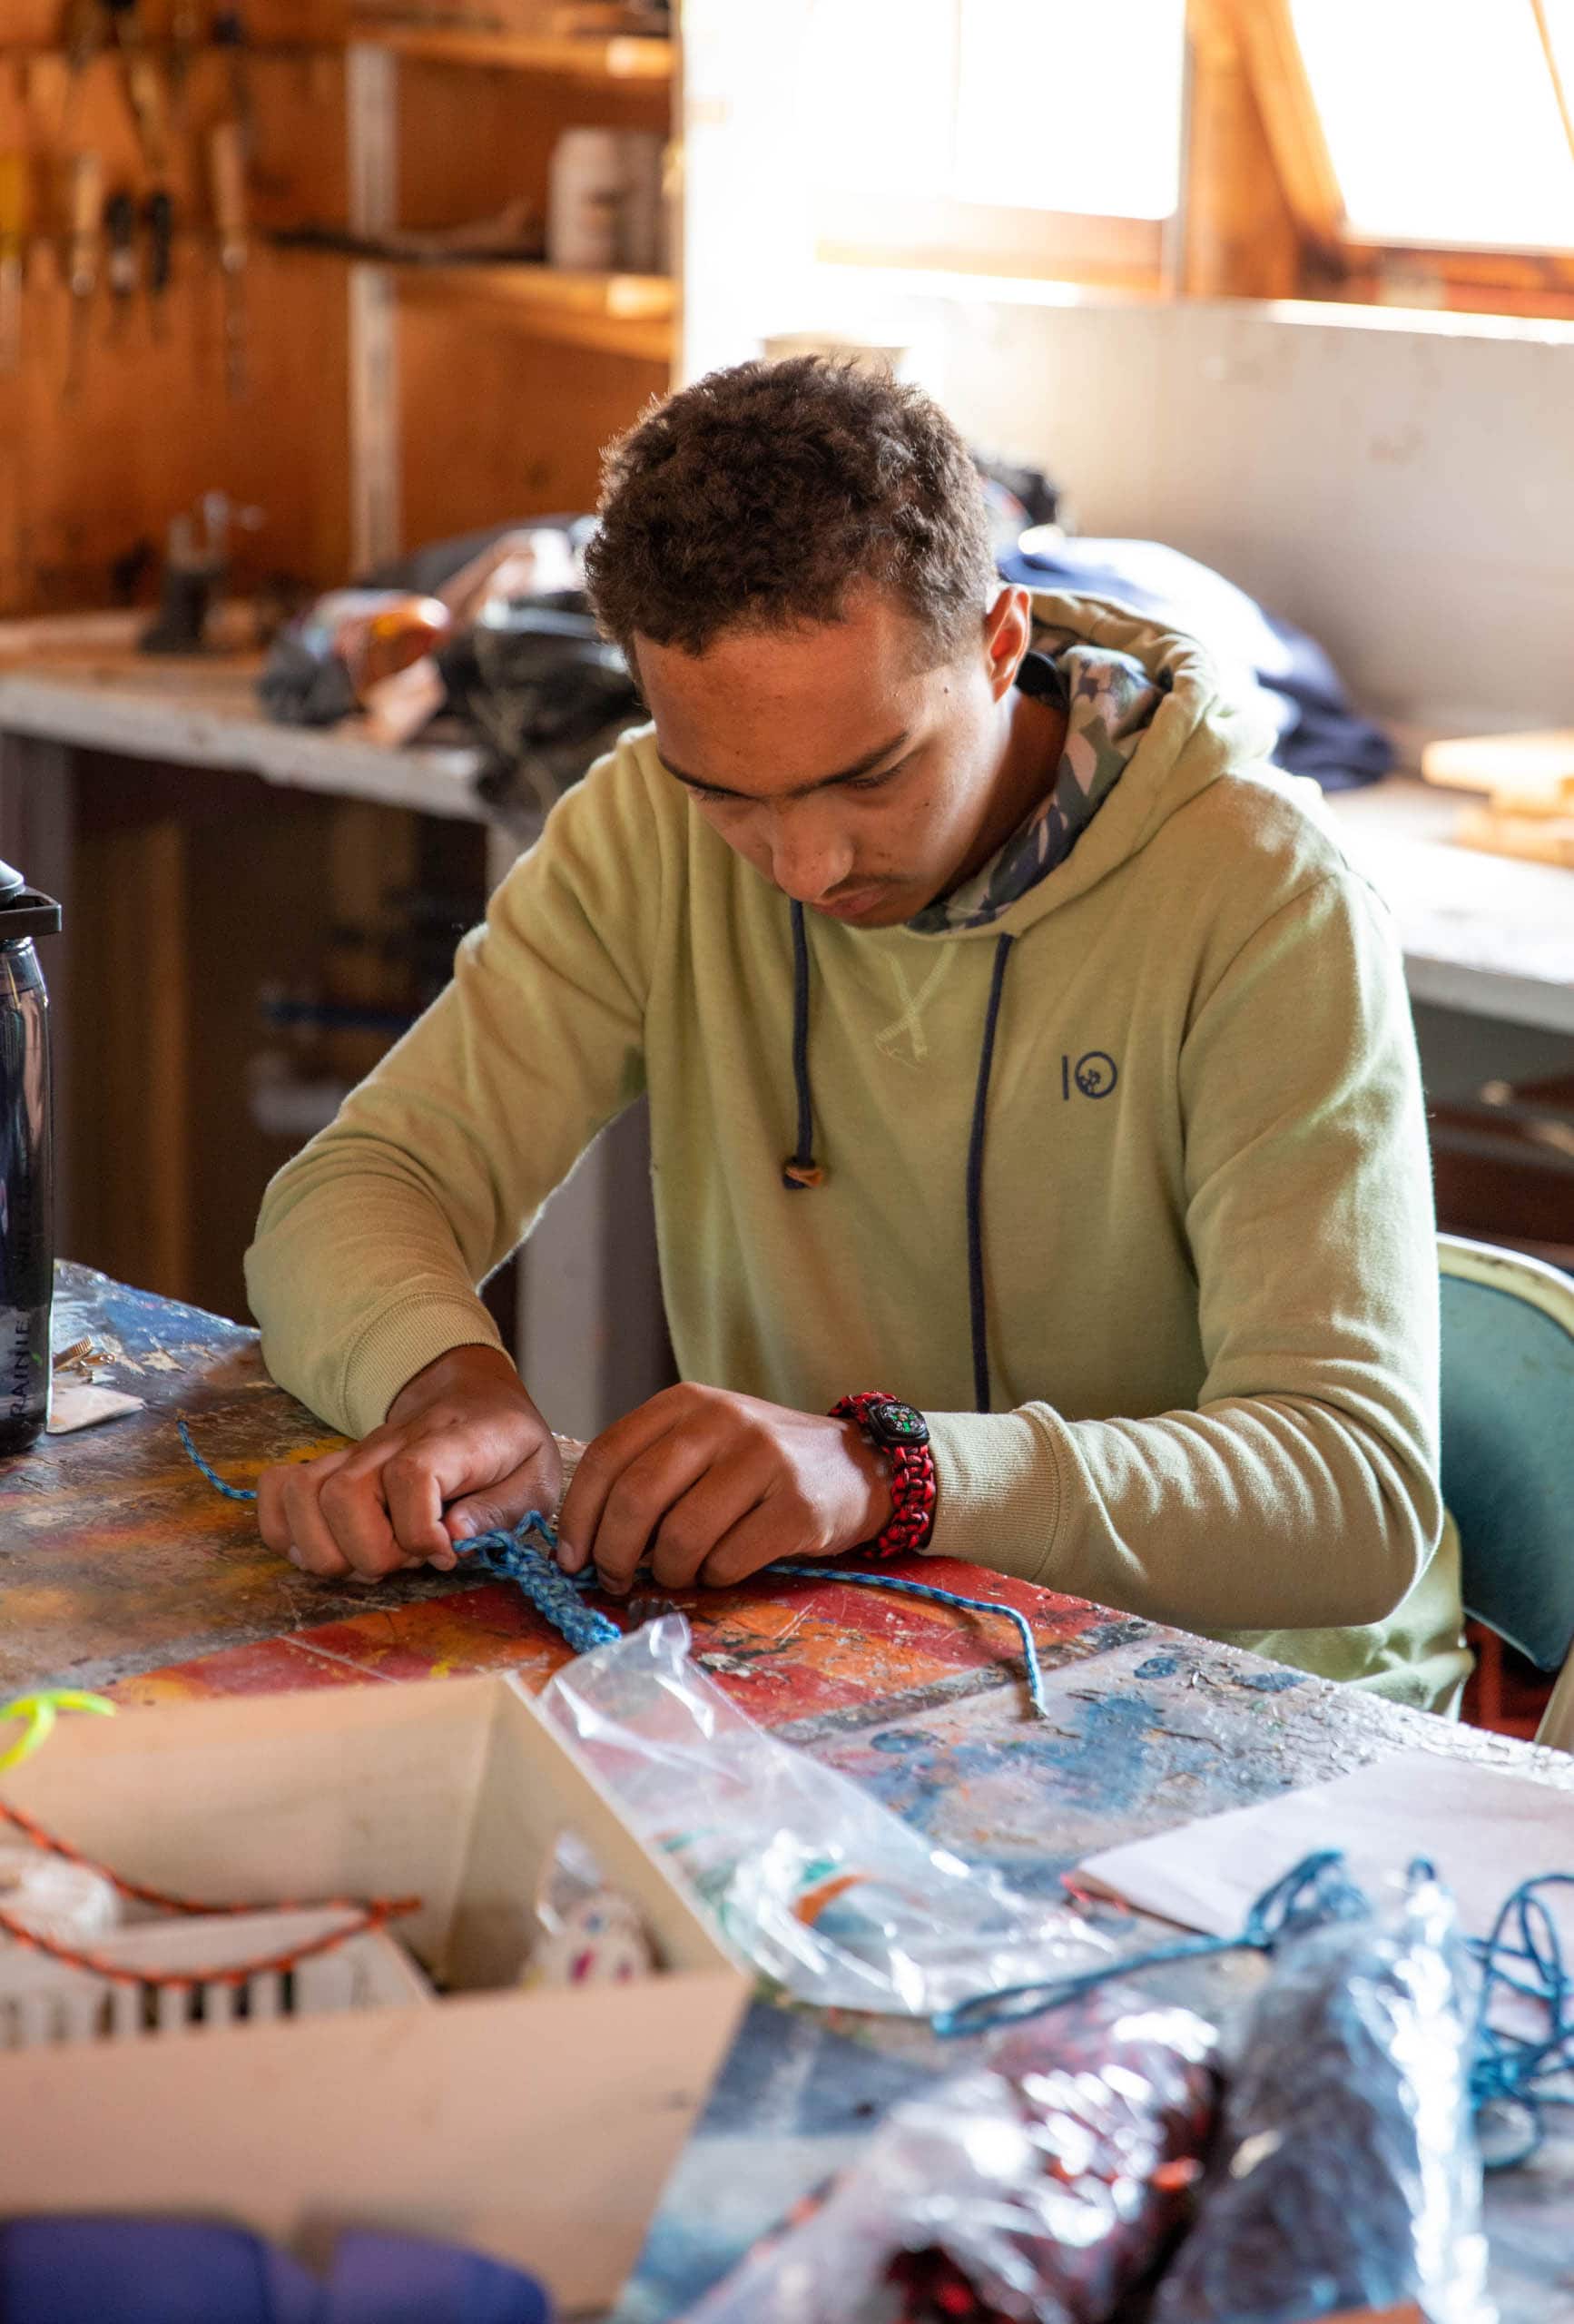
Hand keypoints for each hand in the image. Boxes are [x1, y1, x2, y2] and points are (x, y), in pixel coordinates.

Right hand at [256, 1344, 562, 1582]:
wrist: (475, 1399)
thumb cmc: (508, 1447)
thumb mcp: (538, 1478)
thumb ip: (502, 1510)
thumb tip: (452, 1537)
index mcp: (454, 1440)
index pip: (413, 1476)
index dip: (420, 1531)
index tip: (444, 1556)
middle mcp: (393, 1443)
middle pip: (345, 1494)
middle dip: (371, 1553)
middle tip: (405, 1561)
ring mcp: (355, 1453)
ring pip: (303, 1495)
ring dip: (327, 1549)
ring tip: (368, 1560)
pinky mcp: (331, 1466)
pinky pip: (278, 1489)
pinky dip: (284, 1530)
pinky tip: (323, 1548)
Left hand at [556, 1383, 891, 1595]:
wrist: (854, 1465)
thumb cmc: (757, 1465)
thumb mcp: (701, 1442)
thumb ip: (647, 1471)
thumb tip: (583, 1541)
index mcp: (685, 1403)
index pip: (607, 1457)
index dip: (578, 1516)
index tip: (571, 1559)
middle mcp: (721, 1421)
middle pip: (636, 1498)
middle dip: (613, 1554)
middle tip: (615, 1579)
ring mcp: (763, 1460)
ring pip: (680, 1538)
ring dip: (669, 1572)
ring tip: (681, 1572)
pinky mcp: (797, 1505)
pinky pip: (728, 1561)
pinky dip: (714, 1578)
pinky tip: (724, 1567)